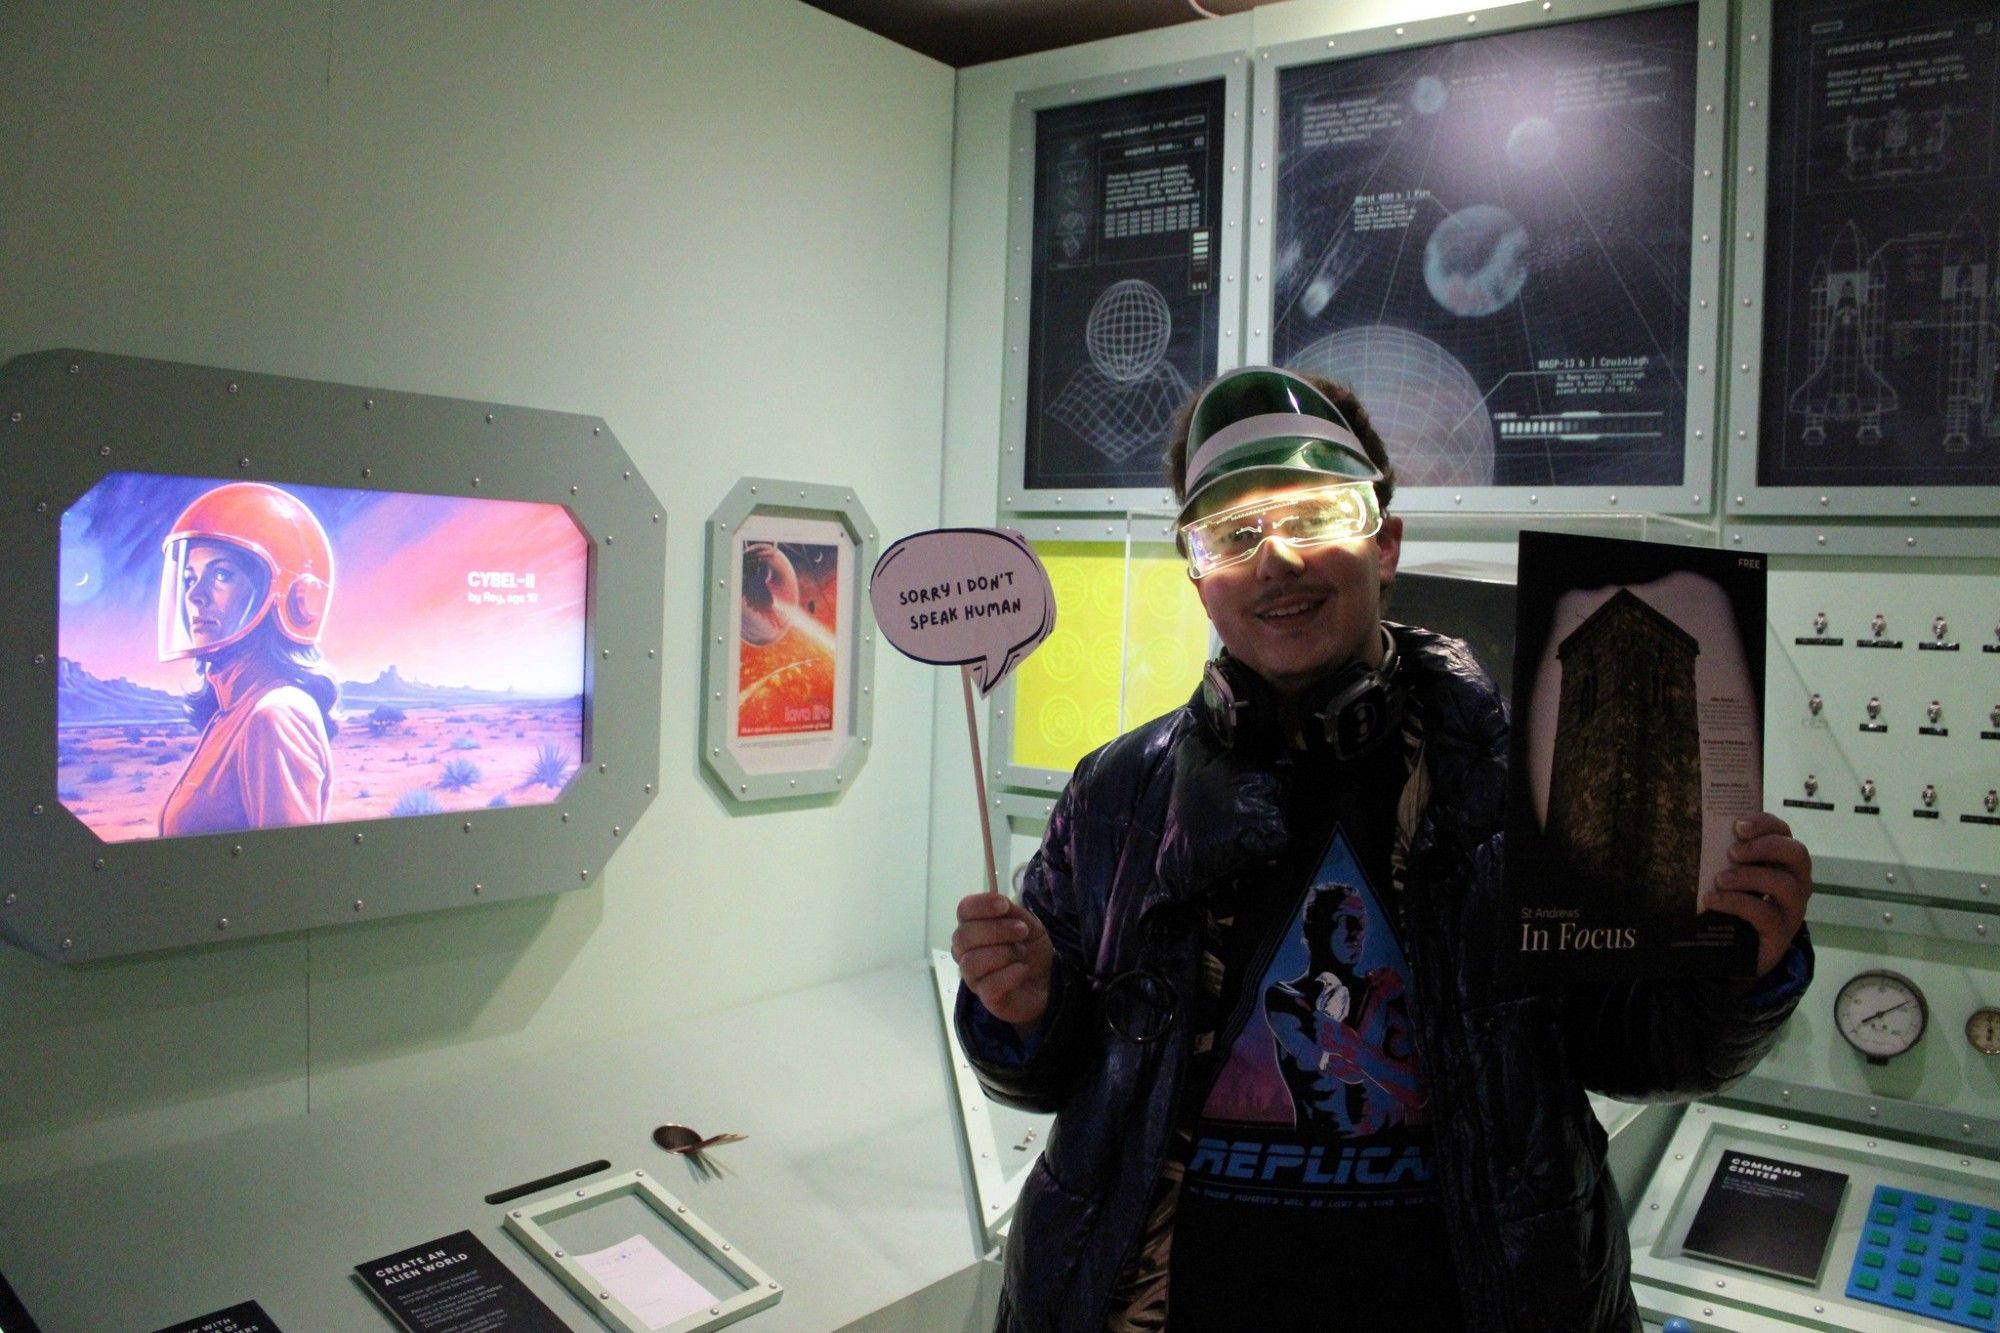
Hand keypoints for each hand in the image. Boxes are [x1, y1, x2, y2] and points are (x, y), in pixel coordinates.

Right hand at [953, 892, 1052, 1030]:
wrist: (1046, 983)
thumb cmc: (1031, 951)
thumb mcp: (1030, 925)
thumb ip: (1014, 913)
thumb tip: (1001, 902)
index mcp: (973, 928)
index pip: (963, 911)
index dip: (981, 906)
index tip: (1004, 906)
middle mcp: (965, 952)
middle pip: (963, 936)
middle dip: (996, 930)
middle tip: (1022, 931)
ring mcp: (973, 977)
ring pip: (972, 962)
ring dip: (1004, 953)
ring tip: (1021, 954)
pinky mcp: (986, 998)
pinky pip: (989, 985)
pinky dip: (1010, 975)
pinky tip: (1022, 970)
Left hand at [1704, 812, 1812, 977]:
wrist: (1737, 952)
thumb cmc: (1735, 906)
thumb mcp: (1733, 876)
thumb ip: (1727, 856)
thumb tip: (1698, 831)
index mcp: (1783, 862)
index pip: (1784, 833)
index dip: (1765, 824)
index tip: (1737, 826)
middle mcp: (1796, 882)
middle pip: (1796, 854)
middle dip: (1764, 847)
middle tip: (1732, 852)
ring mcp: (1792, 909)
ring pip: (1784, 884)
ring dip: (1749, 876)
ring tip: (1719, 879)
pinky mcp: (1781, 933)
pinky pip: (1765, 914)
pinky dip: (1736, 903)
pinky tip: (1712, 900)